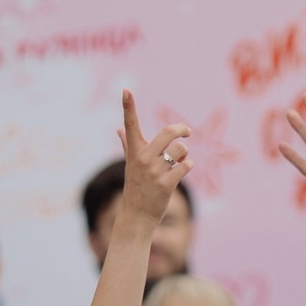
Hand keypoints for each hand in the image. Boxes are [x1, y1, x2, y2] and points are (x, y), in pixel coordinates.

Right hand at [117, 91, 193, 224]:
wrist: (137, 215)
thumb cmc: (135, 187)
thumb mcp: (130, 164)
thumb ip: (127, 144)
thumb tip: (118, 129)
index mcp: (134, 151)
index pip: (130, 124)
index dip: (128, 106)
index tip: (126, 90)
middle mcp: (143, 158)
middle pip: (169, 132)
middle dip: (182, 129)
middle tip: (187, 132)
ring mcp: (154, 171)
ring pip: (181, 150)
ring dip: (185, 154)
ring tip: (179, 161)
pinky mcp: (166, 184)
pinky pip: (187, 165)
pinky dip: (188, 166)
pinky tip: (181, 171)